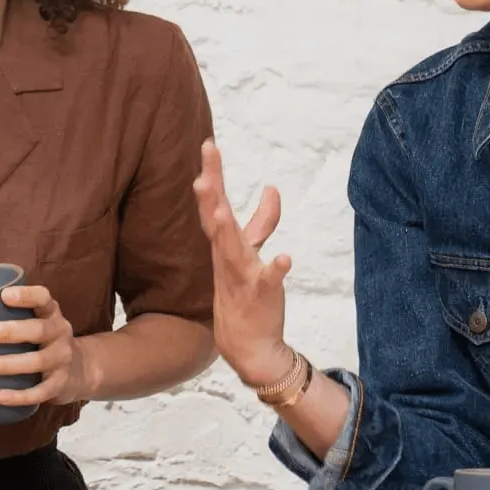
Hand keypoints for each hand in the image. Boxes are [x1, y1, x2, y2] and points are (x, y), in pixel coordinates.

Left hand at [0, 284, 91, 407]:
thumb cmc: (41, 341)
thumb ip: (8, 315)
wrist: (79, 371)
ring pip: (36, 362)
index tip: (3, 295)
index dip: (26, 295)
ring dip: (6, 364)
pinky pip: (41, 392)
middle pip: (38, 330)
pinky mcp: (60, 384)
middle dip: (7, 331)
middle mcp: (60, 333)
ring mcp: (62, 359)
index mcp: (51, 314)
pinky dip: (20, 396)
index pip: (43, 298)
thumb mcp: (36, 322)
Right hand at [192, 139, 295, 386]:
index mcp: (225, 243)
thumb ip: (262, 220)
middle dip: (210, 191)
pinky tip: (285, 257)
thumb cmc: (245, 293)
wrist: (246, 345)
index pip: (215, 204)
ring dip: (226, 230)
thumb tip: (272, 187)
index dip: (213, 175)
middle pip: (216, 219)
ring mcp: (242, 275)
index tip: (209, 144)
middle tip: (204, 162)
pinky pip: (268, 281)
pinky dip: (276, 269)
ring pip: (232, 250)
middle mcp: (228, 256)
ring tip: (221, 209)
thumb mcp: (252, 251)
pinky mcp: (261, 295)